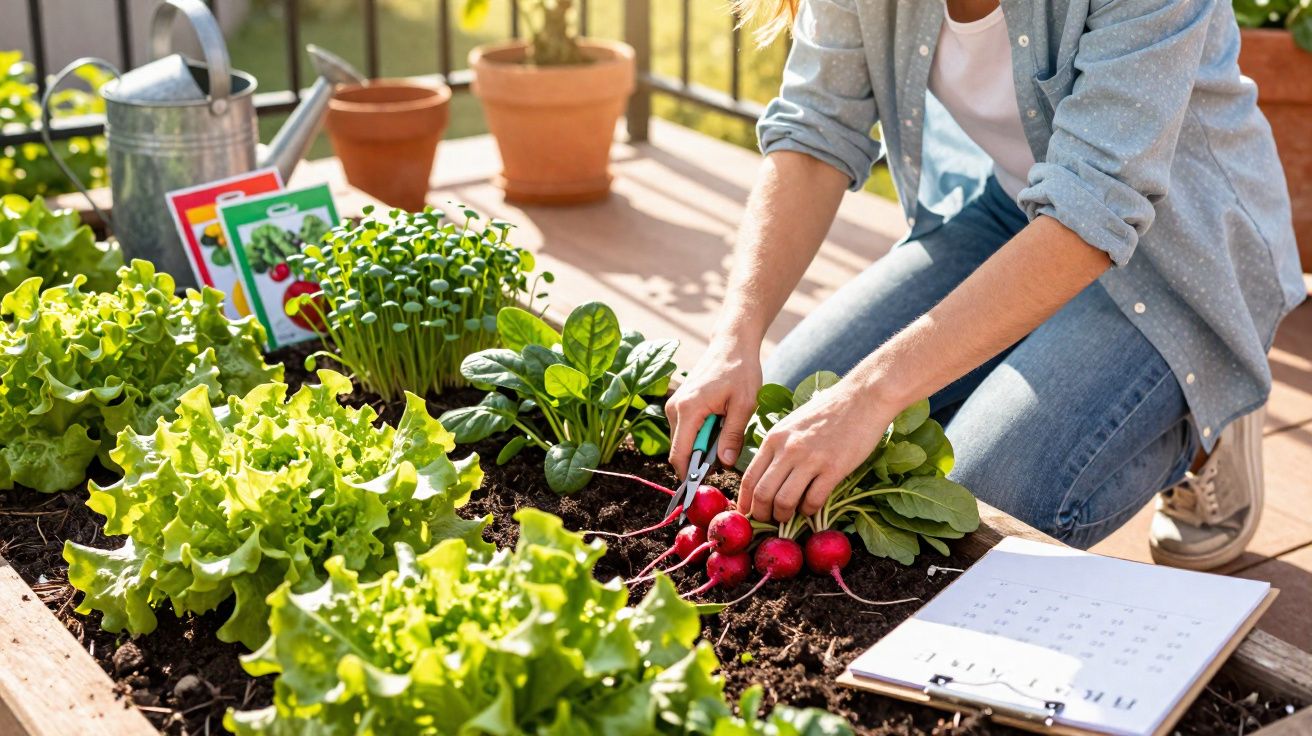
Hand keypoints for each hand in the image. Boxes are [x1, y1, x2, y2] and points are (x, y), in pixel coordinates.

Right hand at [667, 342, 761, 473]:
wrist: (731, 344)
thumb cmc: (741, 370)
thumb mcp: (744, 405)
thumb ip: (733, 435)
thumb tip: (725, 463)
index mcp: (689, 410)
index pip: (680, 455)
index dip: (689, 476)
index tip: (705, 489)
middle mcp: (675, 409)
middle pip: (680, 451)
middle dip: (700, 463)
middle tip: (727, 460)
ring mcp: (674, 406)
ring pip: (683, 442)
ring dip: (702, 448)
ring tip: (727, 435)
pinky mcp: (679, 405)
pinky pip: (686, 431)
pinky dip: (701, 437)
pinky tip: (721, 426)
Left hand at [738, 379, 895, 522]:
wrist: (862, 398)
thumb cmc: (828, 411)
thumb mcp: (792, 423)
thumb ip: (777, 446)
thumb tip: (766, 474)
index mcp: (774, 438)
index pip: (749, 476)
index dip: (745, 500)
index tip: (748, 512)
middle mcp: (788, 449)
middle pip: (763, 493)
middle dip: (762, 514)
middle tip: (768, 521)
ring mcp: (810, 459)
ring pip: (784, 501)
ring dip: (784, 516)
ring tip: (789, 518)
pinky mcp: (833, 468)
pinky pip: (813, 500)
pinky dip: (809, 511)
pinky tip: (811, 509)